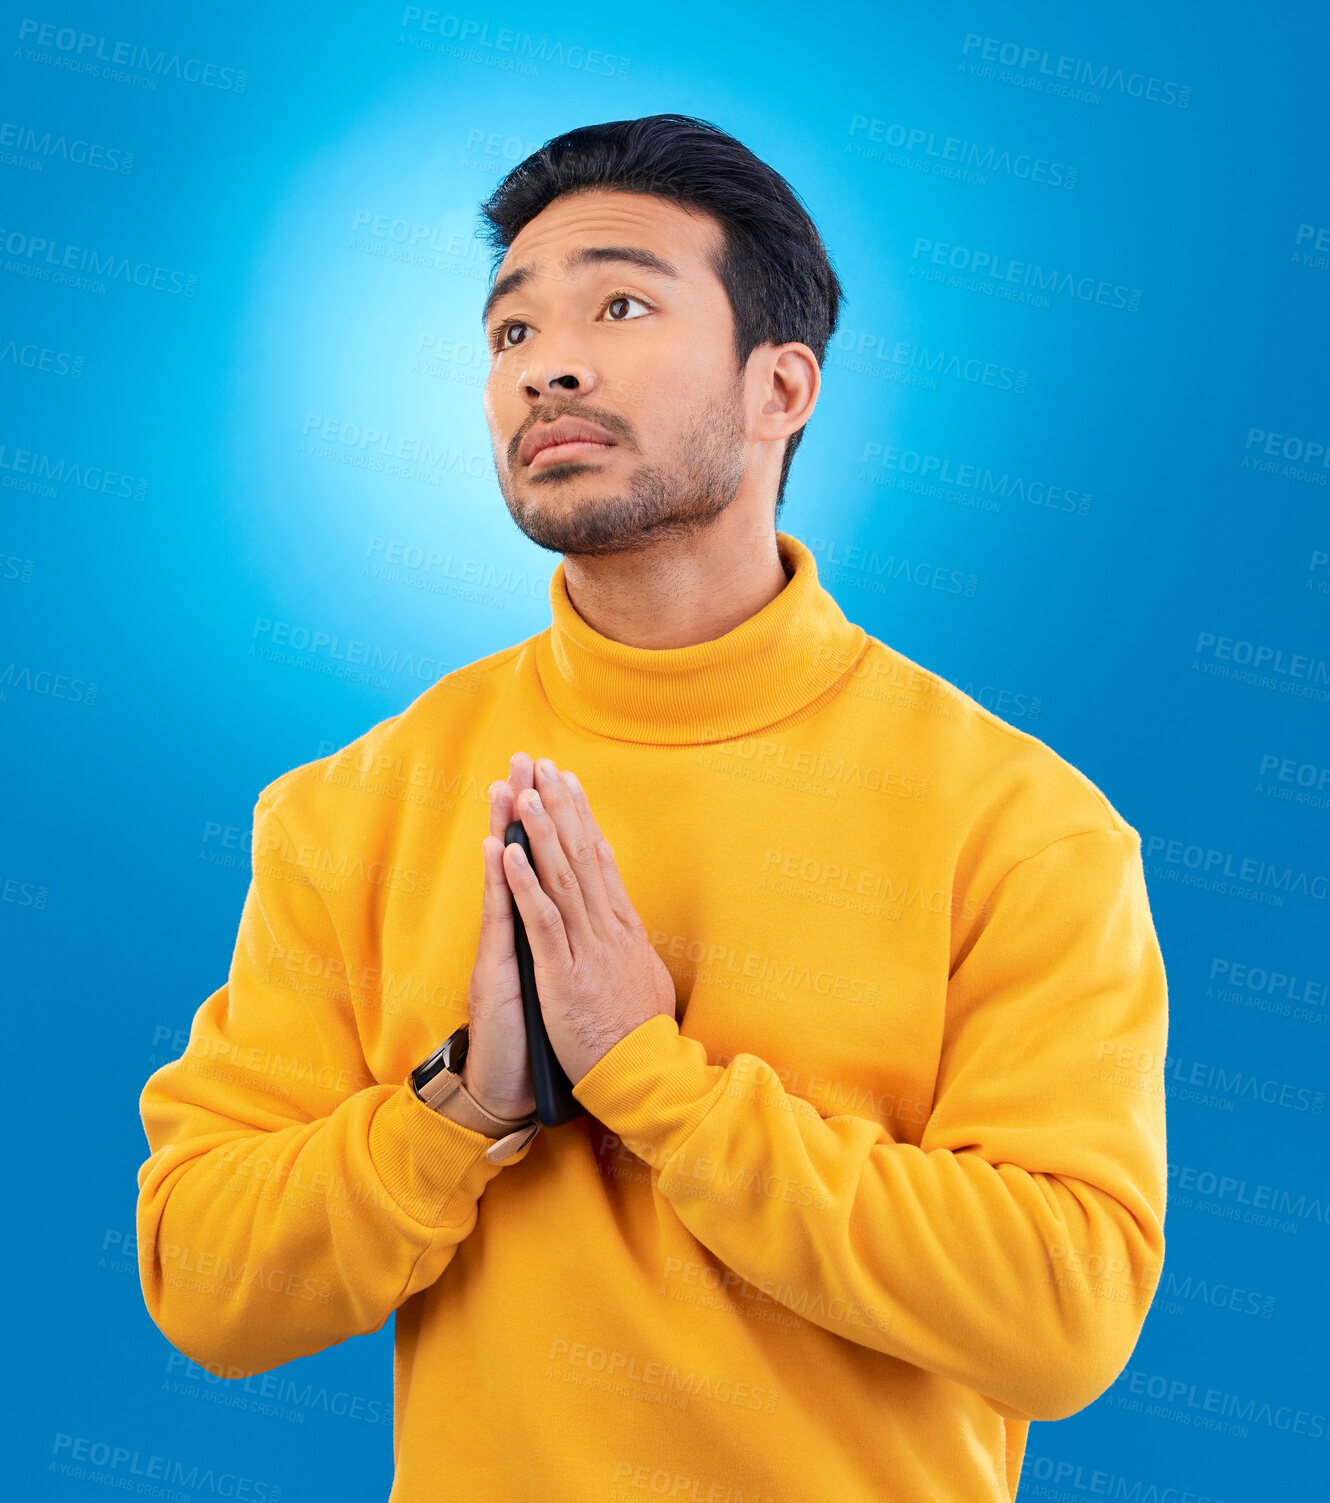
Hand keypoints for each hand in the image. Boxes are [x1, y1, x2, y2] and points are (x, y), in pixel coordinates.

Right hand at [460, 753, 540, 1120]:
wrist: (508, 1091)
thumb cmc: (537, 1040)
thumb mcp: (561, 987)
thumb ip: (564, 952)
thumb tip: (583, 927)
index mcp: (537, 935)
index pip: (543, 868)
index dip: (550, 825)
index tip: (556, 781)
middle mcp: (514, 934)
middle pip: (521, 861)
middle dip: (526, 808)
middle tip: (526, 759)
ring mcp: (502, 950)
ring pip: (505, 879)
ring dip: (506, 829)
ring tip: (507, 784)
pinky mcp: (495, 974)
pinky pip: (499, 922)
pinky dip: (500, 884)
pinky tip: (497, 849)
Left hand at [498, 753, 677, 1086]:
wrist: (645, 1077)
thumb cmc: (641, 1036)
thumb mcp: (645, 980)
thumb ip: (632, 950)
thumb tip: (630, 928)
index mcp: (623, 929)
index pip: (600, 860)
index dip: (581, 819)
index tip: (568, 784)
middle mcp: (607, 929)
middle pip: (580, 856)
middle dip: (559, 808)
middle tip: (543, 766)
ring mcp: (586, 949)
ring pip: (560, 879)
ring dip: (539, 833)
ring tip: (523, 793)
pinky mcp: (565, 974)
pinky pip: (542, 920)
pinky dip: (524, 884)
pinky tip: (509, 854)